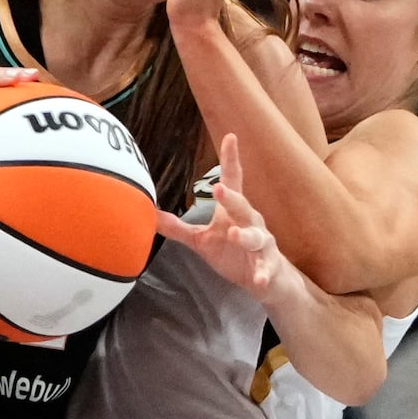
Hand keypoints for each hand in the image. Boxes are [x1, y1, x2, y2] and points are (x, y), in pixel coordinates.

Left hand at [156, 132, 287, 300]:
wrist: (266, 281)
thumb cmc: (233, 253)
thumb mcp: (201, 240)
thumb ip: (178, 228)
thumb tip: (149, 214)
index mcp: (234, 211)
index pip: (233, 180)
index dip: (231, 159)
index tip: (230, 137)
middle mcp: (251, 222)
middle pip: (242, 205)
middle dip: (230, 197)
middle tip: (217, 188)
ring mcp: (262, 244)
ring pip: (255, 236)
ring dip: (245, 235)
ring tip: (234, 233)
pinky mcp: (268, 266)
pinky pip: (266, 268)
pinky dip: (263, 274)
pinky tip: (258, 279)